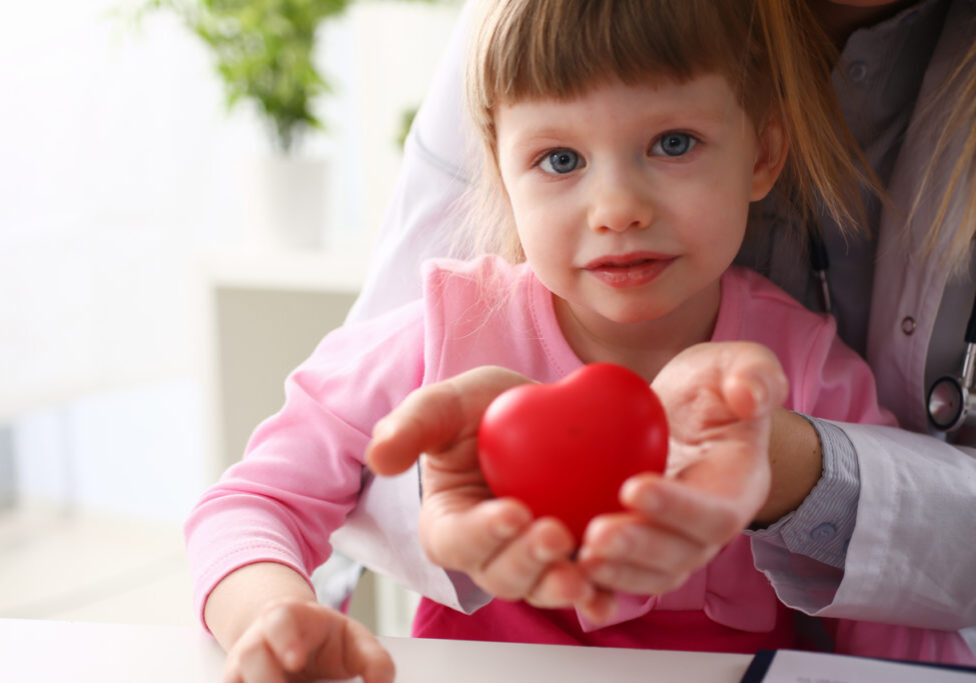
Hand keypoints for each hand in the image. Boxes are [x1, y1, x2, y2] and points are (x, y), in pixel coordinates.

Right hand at [221, 598, 393, 682]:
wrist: (298, 645)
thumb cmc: (327, 641)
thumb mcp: (355, 641)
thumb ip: (374, 660)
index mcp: (287, 617)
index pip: (279, 620)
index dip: (284, 639)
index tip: (296, 660)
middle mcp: (257, 642)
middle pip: (249, 654)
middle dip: (265, 677)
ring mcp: (241, 669)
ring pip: (234, 679)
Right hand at [366, 366, 616, 620]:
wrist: (539, 412)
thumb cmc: (483, 410)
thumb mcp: (447, 405)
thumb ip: (411, 426)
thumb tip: (380, 458)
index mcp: (449, 522)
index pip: (456, 539)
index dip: (482, 532)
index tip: (511, 512)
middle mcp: (488, 552)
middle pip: (500, 574)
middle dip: (526, 561)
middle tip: (554, 533)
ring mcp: (531, 561)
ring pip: (539, 588)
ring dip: (558, 587)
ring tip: (581, 573)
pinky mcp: (572, 559)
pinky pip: (582, 588)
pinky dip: (595, 598)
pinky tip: (608, 596)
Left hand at [575, 342, 787, 595]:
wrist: (684, 413)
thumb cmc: (714, 388)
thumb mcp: (737, 364)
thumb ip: (754, 374)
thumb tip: (750, 396)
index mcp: (736, 486)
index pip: (715, 511)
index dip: (677, 507)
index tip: (633, 487)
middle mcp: (708, 527)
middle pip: (681, 554)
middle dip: (639, 549)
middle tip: (596, 535)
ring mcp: (675, 542)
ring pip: (652, 574)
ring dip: (616, 571)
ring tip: (577, 554)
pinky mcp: (640, 545)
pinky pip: (622, 572)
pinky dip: (596, 582)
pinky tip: (560, 569)